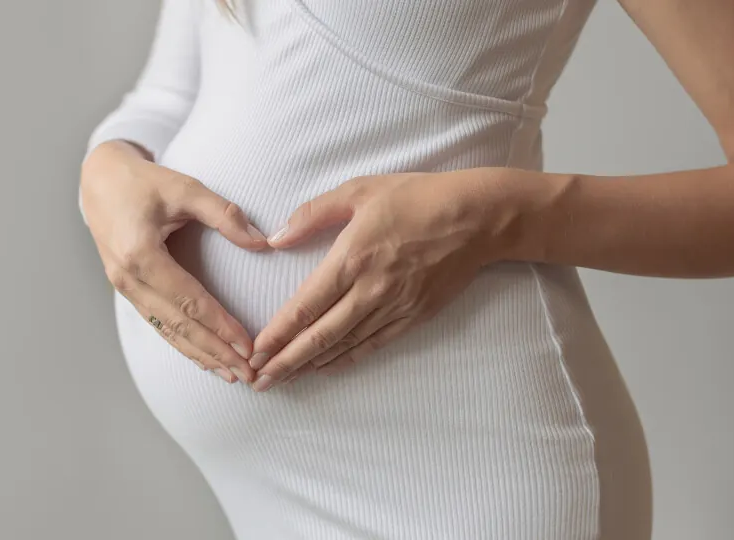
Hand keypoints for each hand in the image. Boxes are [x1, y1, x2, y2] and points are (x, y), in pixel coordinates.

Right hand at [81, 140, 270, 383]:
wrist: (99, 180)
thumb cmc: (143, 182)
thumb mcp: (184, 187)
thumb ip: (224, 214)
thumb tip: (263, 243)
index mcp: (140, 255)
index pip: (189, 300)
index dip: (220, 325)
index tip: (249, 345)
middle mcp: (128, 278)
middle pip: (177, 325)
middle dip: (214, 352)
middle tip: (248, 373)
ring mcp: (123, 287)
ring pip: (166, 331)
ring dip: (200, 355)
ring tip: (231, 375)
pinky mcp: (126, 289)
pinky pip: (157, 323)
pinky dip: (182, 343)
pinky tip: (203, 358)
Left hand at [248, 168, 540, 390]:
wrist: (479, 217)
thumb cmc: (418, 197)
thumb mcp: (359, 190)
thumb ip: (313, 214)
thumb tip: (277, 239)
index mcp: (351, 258)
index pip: (305, 306)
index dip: (278, 333)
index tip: (255, 352)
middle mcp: (370, 289)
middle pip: (320, 336)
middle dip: (286, 362)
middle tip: (259, 381)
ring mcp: (394, 306)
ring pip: (345, 345)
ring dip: (311, 366)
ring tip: (285, 380)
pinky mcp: (414, 316)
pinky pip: (374, 344)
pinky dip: (347, 359)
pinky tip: (326, 368)